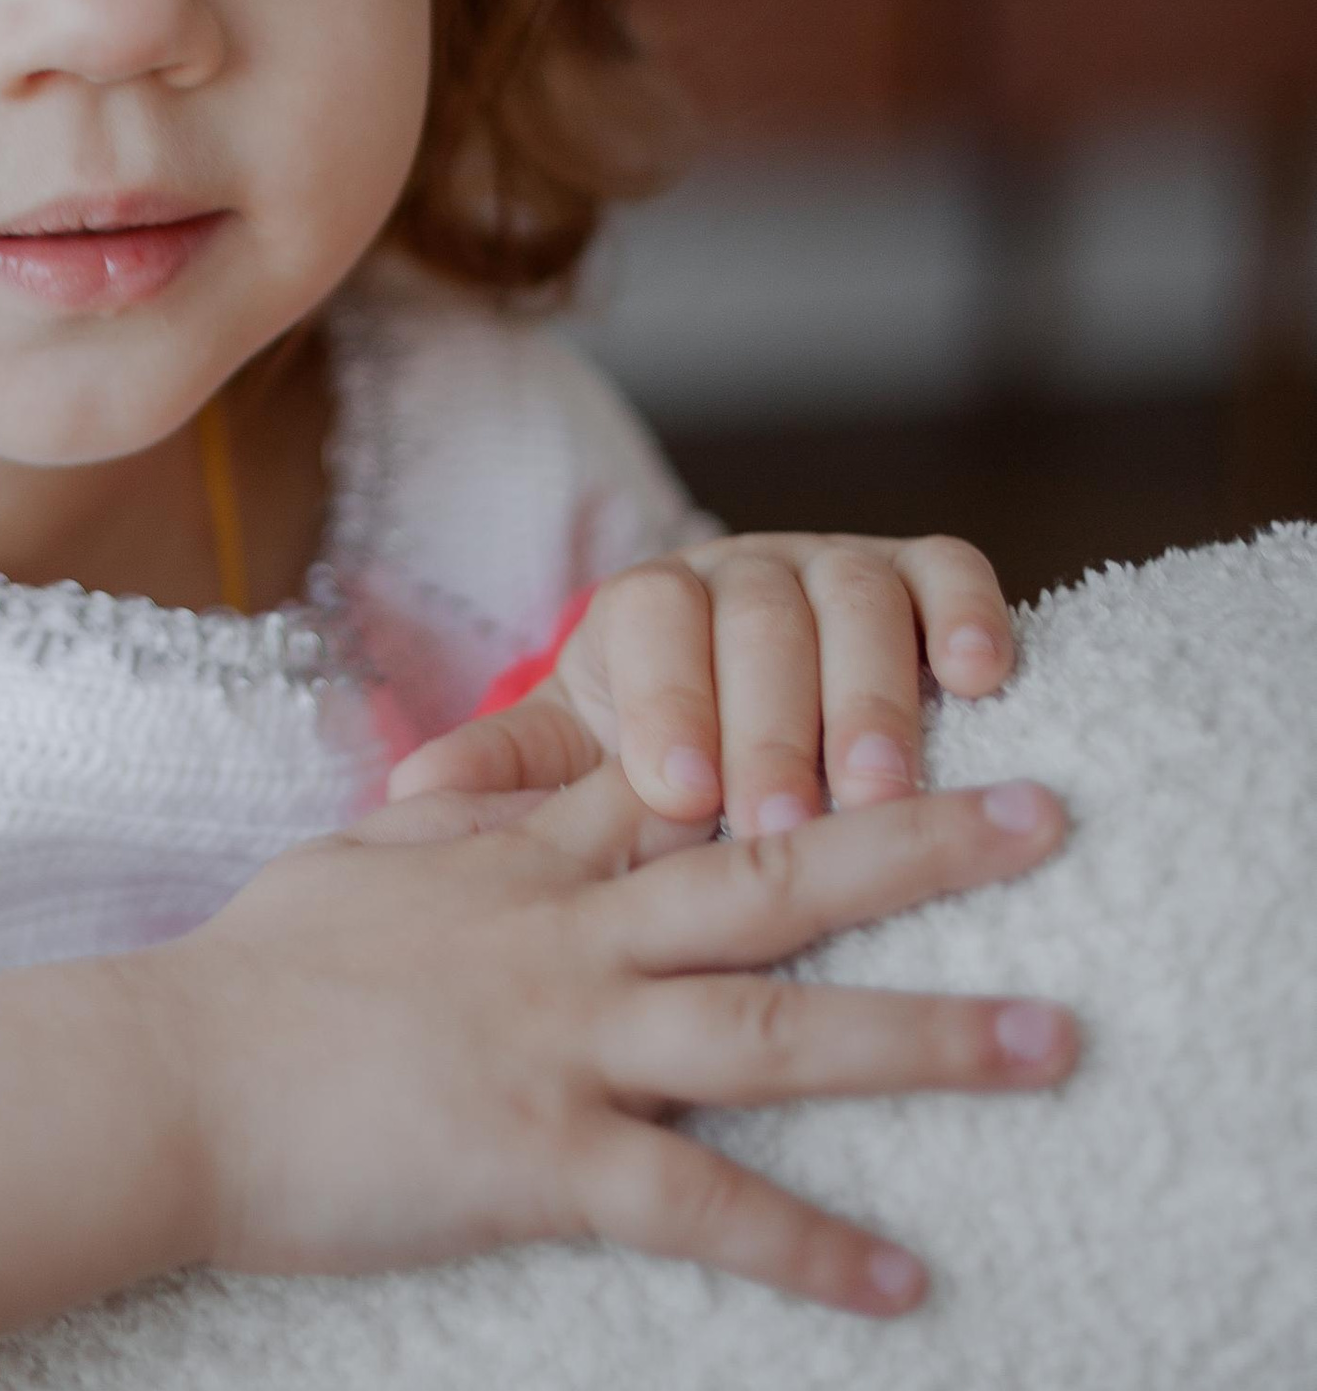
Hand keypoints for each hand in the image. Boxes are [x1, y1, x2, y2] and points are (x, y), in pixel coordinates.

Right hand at [148, 765, 1075, 1306]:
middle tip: (1049, 817)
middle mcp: (567, 938)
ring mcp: (560, 1044)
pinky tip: (899, 1283)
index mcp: (524, 864)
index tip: (912, 721)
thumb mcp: (354, 863)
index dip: (807, 752)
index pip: (691, 788)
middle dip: (921, 846)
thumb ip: (443, 825)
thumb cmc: (245, 981)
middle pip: (775, 877)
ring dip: (924, 1038)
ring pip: (774, 1029)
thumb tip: (474, 786)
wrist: (163, 1076)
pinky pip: (698, 1207)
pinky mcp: (536, 1158)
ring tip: (1047, 1039)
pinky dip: (805, 1247)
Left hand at [393, 534, 1014, 835]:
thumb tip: (408, 788)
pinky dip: (967, 614)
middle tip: (783, 822)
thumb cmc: (659, 758)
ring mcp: (839, 567)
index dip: (671, 700)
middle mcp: (744, 573)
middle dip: (773, 722)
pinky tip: (982, 680)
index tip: (681, 794)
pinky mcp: (927, 577)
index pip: (653, 623)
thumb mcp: (575, 767)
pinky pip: (950, 572)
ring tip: (878, 791)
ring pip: (856, 601)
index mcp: (647, 609)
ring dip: (871, 694)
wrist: (751, 718)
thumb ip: (509, 778)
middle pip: (759, 618)